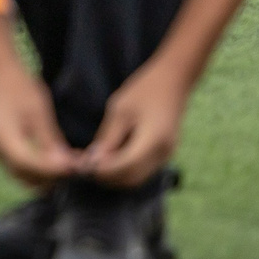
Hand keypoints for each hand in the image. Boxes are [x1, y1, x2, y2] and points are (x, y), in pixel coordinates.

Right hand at [0, 61, 76, 186]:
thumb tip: (66, 166)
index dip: (52, 169)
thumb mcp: (39, 113)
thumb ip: (50, 141)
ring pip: (23, 175)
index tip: (74, 169)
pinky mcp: (0, 149)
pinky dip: (38, 167)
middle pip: (24, 175)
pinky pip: (20, 167)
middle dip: (50, 176)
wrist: (0, 74)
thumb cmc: (20, 88)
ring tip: (70, 164)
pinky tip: (56, 159)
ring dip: (45, 174)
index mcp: (2, 137)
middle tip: (76, 168)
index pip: (29, 163)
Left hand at [79, 61, 189, 186]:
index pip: (125, 167)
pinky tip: (110, 157)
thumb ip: (108, 137)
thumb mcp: (120, 110)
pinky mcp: (164, 154)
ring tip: (95, 162)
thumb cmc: (145, 89)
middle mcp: (163, 154)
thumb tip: (94, 161)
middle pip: (132, 178)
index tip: (83, 166)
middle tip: (85, 166)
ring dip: (116, 175)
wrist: (174, 80)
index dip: (103, 170)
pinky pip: (143, 169)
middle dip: (107, 177)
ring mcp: (166, 156)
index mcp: (153, 141)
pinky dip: (125, 169)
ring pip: (137, 177)